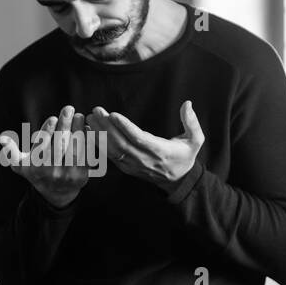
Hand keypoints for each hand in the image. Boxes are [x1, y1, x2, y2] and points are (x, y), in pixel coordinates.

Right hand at [0, 105, 87, 208]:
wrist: (57, 192)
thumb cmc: (37, 171)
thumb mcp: (20, 165)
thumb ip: (11, 152)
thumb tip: (2, 139)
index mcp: (36, 168)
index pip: (42, 146)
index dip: (47, 131)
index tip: (52, 118)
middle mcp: (52, 173)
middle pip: (59, 145)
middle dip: (65, 125)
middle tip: (68, 109)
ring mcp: (68, 174)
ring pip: (74, 149)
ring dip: (78, 130)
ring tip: (79, 116)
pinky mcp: (82, 175)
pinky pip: (86, 155)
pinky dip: (87, 141)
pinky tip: (86, 128)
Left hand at [89, 101, 204, 195]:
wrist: (177, 180)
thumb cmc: (185, 156)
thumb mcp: (195, 140)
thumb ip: (192, 122)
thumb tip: (187, 104)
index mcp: (160, 151)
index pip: (139, 138)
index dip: (125, 127)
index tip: (113, 114)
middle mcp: (144, 159)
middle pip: (121, 143)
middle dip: (107, 127)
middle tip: (96, 111)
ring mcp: (133, 165)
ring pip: (113, 150)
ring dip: (99, 134)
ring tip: (90, 119)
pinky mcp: (126, 167)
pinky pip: (109, 156)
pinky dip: (98, 144)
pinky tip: (90, 132)